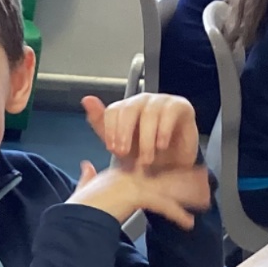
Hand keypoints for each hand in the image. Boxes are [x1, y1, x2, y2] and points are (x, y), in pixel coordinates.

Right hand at [70, 158, 211, 230]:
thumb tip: (85, 165)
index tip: (178, 170)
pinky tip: (188, 223)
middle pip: (163, 175)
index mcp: (118, 172)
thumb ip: (86, 177)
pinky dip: (177, 214)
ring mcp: (134, 184)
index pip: (148, 169)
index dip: (164, 170)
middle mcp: (129, 174)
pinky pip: (163, 206)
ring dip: (188, 195)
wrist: (75, 216)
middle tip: (202, 180)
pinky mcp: (137, 195)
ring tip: (205, 200)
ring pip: (169, 188)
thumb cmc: (78, 207)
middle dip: (183, 178)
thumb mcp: (82, 189)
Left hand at [82, 92, 199, 171]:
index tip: (112, 149)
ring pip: (149, 113)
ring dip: (145, 139)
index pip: (112, 110)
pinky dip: (163, 131)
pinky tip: (161, 146)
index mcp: (125, 108)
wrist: (170, 167)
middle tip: (125, 153)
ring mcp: (162, 101)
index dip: (110, 130)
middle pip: (129, 109)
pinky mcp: (181, 106)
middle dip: (124, 133)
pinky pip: (170, 113)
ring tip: (146, 159)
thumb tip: (86, 99)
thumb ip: (101, 124)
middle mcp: (142, 100)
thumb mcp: (118, 144)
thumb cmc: (143, 153)